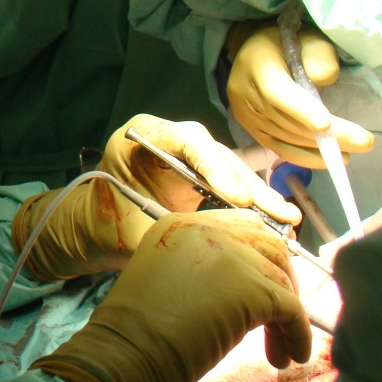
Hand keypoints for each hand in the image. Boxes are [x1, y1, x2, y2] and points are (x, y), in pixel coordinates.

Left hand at [12, 114, 296, 280]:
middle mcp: (168, 136)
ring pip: (229, 167)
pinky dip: (251, 200)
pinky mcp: (201, 169)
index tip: (238, 198)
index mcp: (142, 136)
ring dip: (257, 195)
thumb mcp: (134, 231)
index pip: (185, 140)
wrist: (96, 228)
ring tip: (286, 219)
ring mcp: (187, 151)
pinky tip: (277, 218)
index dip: (215, 168)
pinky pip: (229, 179)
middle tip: (277, 213)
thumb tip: (222, 245)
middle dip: (247, 185)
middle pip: (215, 153)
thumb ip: (173, 232)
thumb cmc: (109, 227)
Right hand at [31, 210, 311, 381]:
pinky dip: (297, 334)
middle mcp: (206, 230)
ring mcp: (230, 256)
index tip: (266, 291)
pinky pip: (292, 309)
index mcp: (179, 225)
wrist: (121, 356)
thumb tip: (249, 290)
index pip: (240, 228)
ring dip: (288, 316)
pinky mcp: (250, 288)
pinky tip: (289, 355)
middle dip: (281, 281)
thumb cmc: (134, 335)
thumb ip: (204, 272)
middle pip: (268, 245)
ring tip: (278, 350)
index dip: (260, 259)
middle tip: (278, 319)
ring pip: (281, 278)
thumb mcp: (168, 283)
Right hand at [227, 24, 373, 168]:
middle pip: (286, 120)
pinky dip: (303, 157)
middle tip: (364, 143)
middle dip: (326, 135)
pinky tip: (326, 160)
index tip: (326, 126)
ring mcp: (246, 115)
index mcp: (256, 65)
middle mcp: (244, 94)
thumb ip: (318, 54)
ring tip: (352, 152)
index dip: (300, 109)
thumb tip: (326, 79)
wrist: (254, 53)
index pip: (276, 91)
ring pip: (284, 137)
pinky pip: (277, 148)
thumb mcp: (307, 38)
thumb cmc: (287, 43)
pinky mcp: (251, 130)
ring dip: (318, 149)